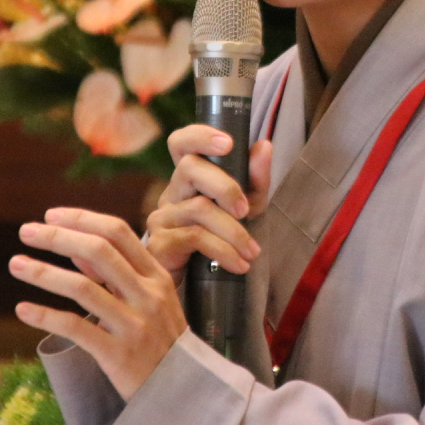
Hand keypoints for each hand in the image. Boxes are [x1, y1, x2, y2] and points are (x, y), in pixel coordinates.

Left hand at [12, 210, 186, 399]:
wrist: (183, 393)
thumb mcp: (149, 302)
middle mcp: (148, 296)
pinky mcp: (119, 355)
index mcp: (157, 276)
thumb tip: (75, 251)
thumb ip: (116, 275)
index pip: (118, 233)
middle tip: (25, 231)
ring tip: (15, 264)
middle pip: (99, 252)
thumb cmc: (161, 343)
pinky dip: (46, 316)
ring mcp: (134, 325)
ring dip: (44, 272)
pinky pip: (77, 328)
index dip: (82, 219)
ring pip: (83, 288)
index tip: (51, 215)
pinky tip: (23, 310)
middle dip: (59, 237)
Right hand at [144, 125, 272, 280]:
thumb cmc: (221, 241)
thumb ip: (255, 180)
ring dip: (233, 230)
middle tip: (247, 211)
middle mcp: (172, 192)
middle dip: (226, 186)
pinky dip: (223, 250)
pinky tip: (239, 264)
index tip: (228, 143)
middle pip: (190, 168)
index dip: (200, 136)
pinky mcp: (160, 243)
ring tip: (252, 251)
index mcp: (189, 178)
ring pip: (199, 207)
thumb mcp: (246, 210)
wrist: (200, 288)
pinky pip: (194, 237)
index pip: (182, 143)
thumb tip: (264, 146)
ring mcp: (162, 217)